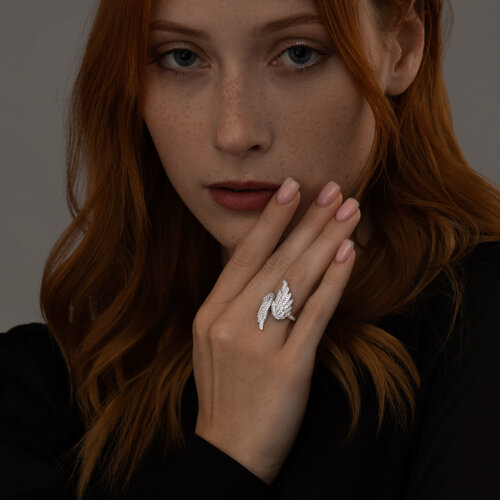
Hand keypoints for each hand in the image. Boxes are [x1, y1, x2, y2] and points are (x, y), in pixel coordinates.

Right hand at [192, 178, 360, 483]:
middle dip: (309, 221)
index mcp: (210, 313)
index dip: (271, 219)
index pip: (244, 255)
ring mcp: (257, 345)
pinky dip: (334, 282)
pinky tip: (350, 255)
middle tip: (335, 190)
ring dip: (328, 242)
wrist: (229, 451)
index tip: (292, 188)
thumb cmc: (226, 392)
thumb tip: (264, 260)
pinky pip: (314, 315)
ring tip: (350, 212)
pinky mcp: (287, 368)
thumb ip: (233, 301)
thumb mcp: (213, 342)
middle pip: (276, 261)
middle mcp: (230, 323)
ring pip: (297, 280)